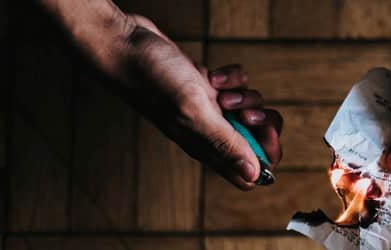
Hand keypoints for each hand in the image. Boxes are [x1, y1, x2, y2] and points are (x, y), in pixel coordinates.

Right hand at [105, 15, 281, 189]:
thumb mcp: (195, 112)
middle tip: (244, 112)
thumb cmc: (152, 79)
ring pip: (250, 109)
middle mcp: (210, 133)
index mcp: (207, 148)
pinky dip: (232, 77)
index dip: (264, 159)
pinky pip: (238, 85)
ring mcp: (209, 109)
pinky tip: (212, 74)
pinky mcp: (208, 88)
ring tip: (219, 90)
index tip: (261, 136)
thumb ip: (225, 143)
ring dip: (245, 96)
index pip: (248, 173)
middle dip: (262, 123)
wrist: (126, 46)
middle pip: (258, 140)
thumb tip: (253, 175)